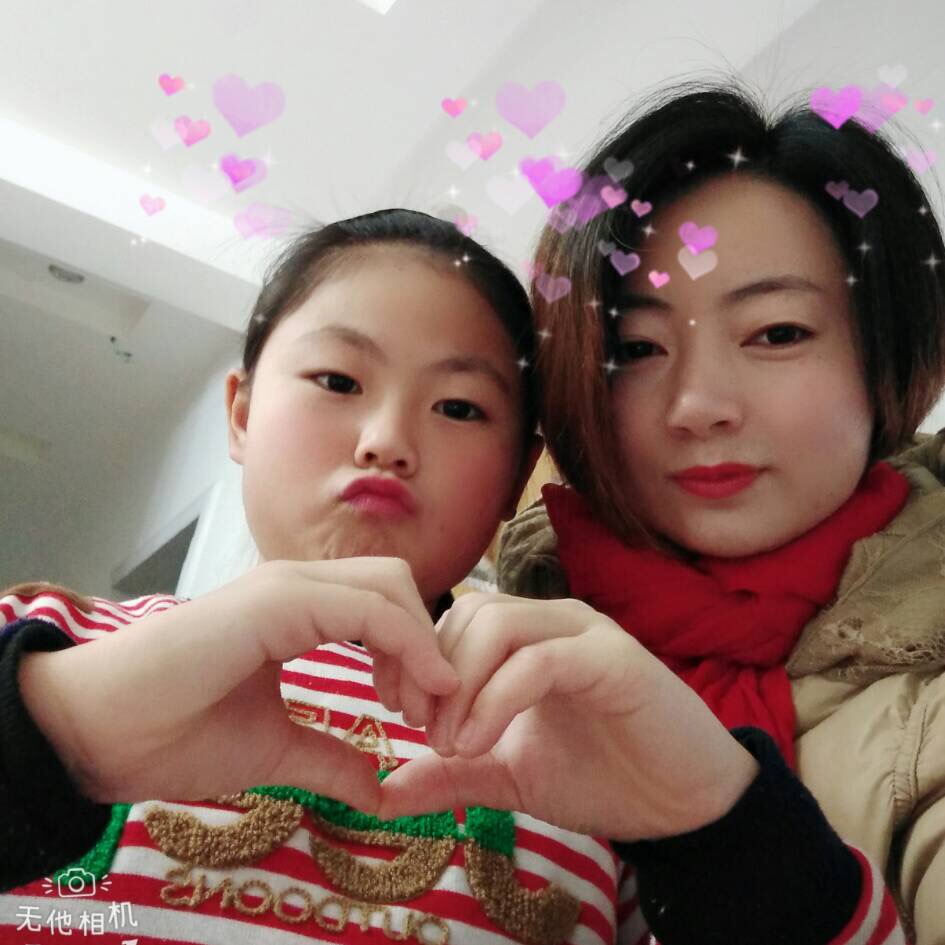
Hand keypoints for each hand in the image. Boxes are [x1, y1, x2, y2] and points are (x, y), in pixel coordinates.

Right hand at [18, 558, 456, 812]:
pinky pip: (365, 607)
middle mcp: (296, 585)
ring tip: (413, 709)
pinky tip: (410, 693)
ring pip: (389, 586)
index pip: (383, 604)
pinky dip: (405, 644)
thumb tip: (379, 790)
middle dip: (426, 643)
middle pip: (397, 585)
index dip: (416, 652)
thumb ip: (329, 758)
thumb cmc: (176, 734)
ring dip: (420, 645)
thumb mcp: (274, 749)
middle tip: (422, 711)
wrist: (100, 735)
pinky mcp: (276, 602)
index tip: (420, 713)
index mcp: (296, 608)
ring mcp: (285, 586)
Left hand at [377, 593, 758, 840]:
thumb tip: (385, 790)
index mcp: (529, 636)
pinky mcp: (613, 660)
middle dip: (433, 674)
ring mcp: (585, 634)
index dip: (419, 662)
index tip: (401, 718)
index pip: (455, 618)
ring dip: (460, 686)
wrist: (684, 806)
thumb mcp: (509, 774)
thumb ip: (452, 773)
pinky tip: (478, 744)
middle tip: (426, 736)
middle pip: (469, 613)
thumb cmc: (602, 776)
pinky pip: (538, 661)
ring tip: (451, 744)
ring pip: (497, 625)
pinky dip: (496, 700)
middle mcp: (554, 621)